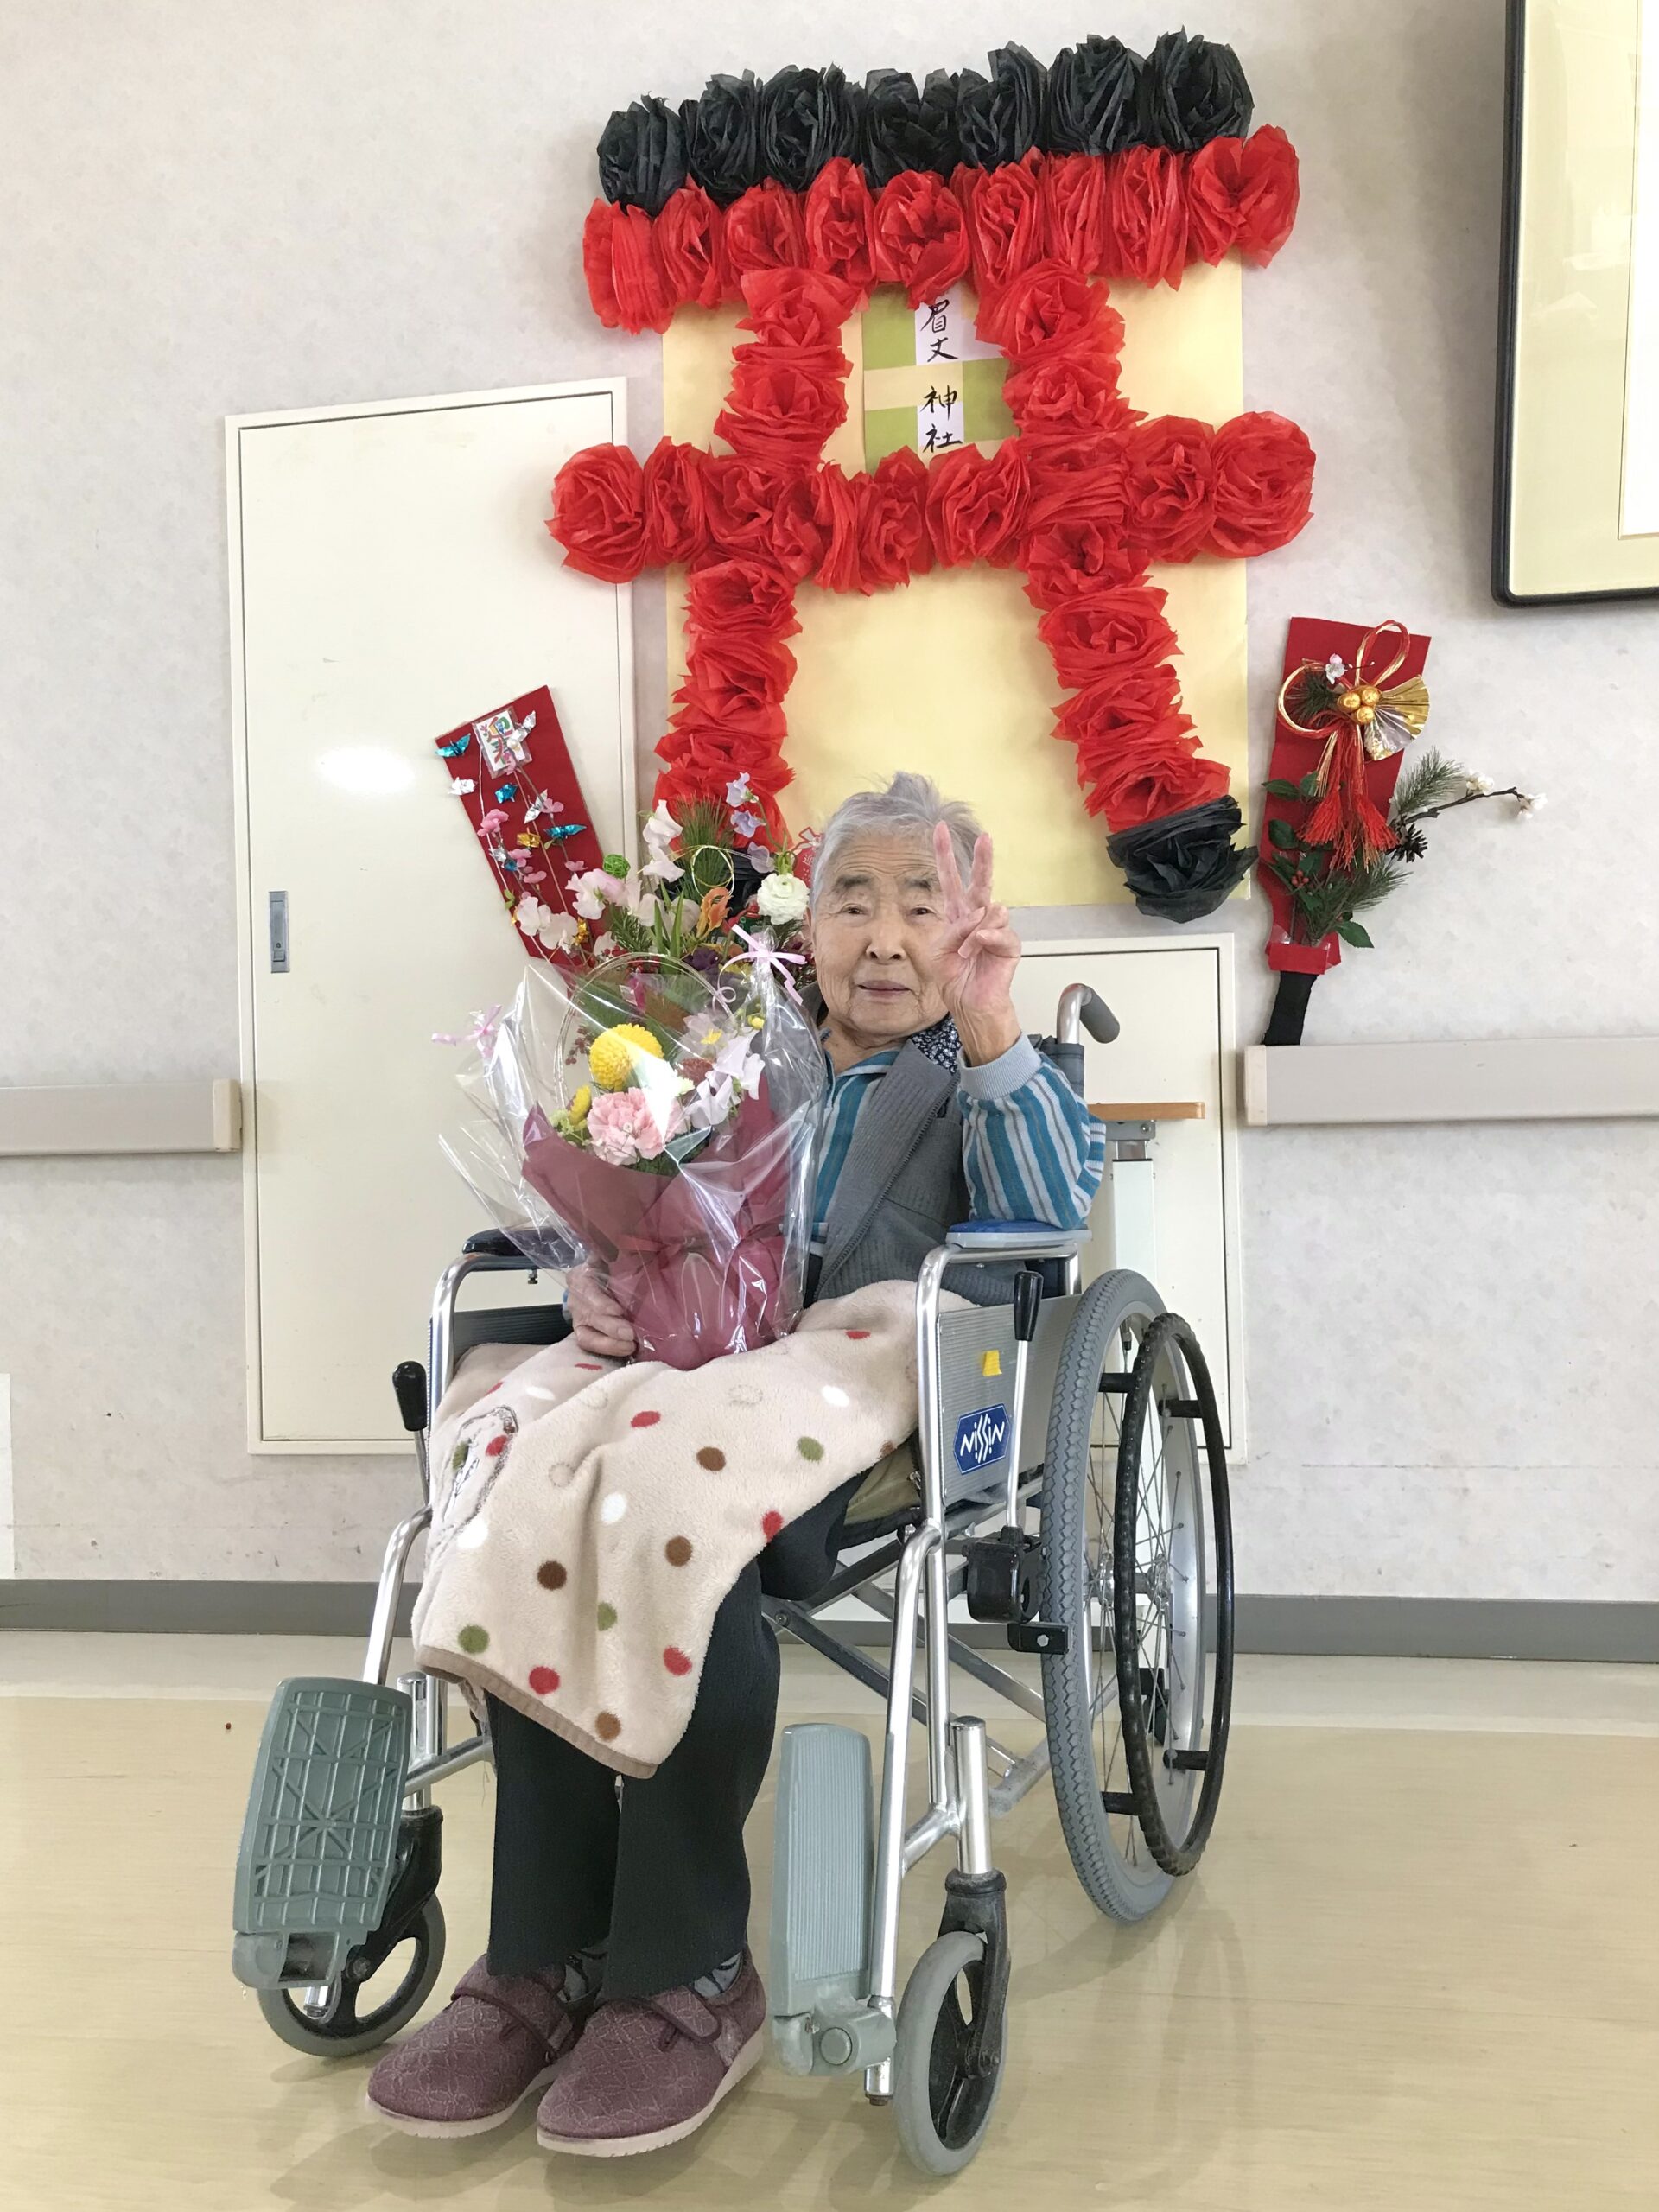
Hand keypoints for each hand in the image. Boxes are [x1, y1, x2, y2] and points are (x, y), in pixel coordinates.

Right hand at [566, 1261, 635, 1359]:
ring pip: (586, 1337)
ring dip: (609, 1344)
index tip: (618, 1311)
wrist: (606, 1279)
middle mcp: (575, 1299)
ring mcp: (579, 1319)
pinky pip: (592, 1346)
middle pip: (588, 1316)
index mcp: (580, 1277)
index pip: (585, 1290)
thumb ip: (616, 1252)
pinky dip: (609, 1351)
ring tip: (629, 1346)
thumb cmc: (612, 1267)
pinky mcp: (586, 1334)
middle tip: (630, 1334)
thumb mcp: (611, 1256)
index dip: (600, 1303)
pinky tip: (626, 1350)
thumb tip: (632, 1247)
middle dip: (610, 1327)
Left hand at [930, 823, 1022, 1063]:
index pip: (951, 881)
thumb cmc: (955, 980)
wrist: (970, 1005)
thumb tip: (975, 918)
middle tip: (985, 838)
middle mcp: (978, 919)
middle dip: (983, 860)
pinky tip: (977, 950)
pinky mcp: (1009, 944)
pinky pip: (998, 932)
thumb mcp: (939, 952)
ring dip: (972, 932)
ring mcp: (995, 930)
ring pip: (990, 911)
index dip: (945, 856)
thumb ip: (953, 930)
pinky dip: (984, 941)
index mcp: (958, 916)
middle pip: (981, 882)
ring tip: (965, 953)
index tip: (939, 830)